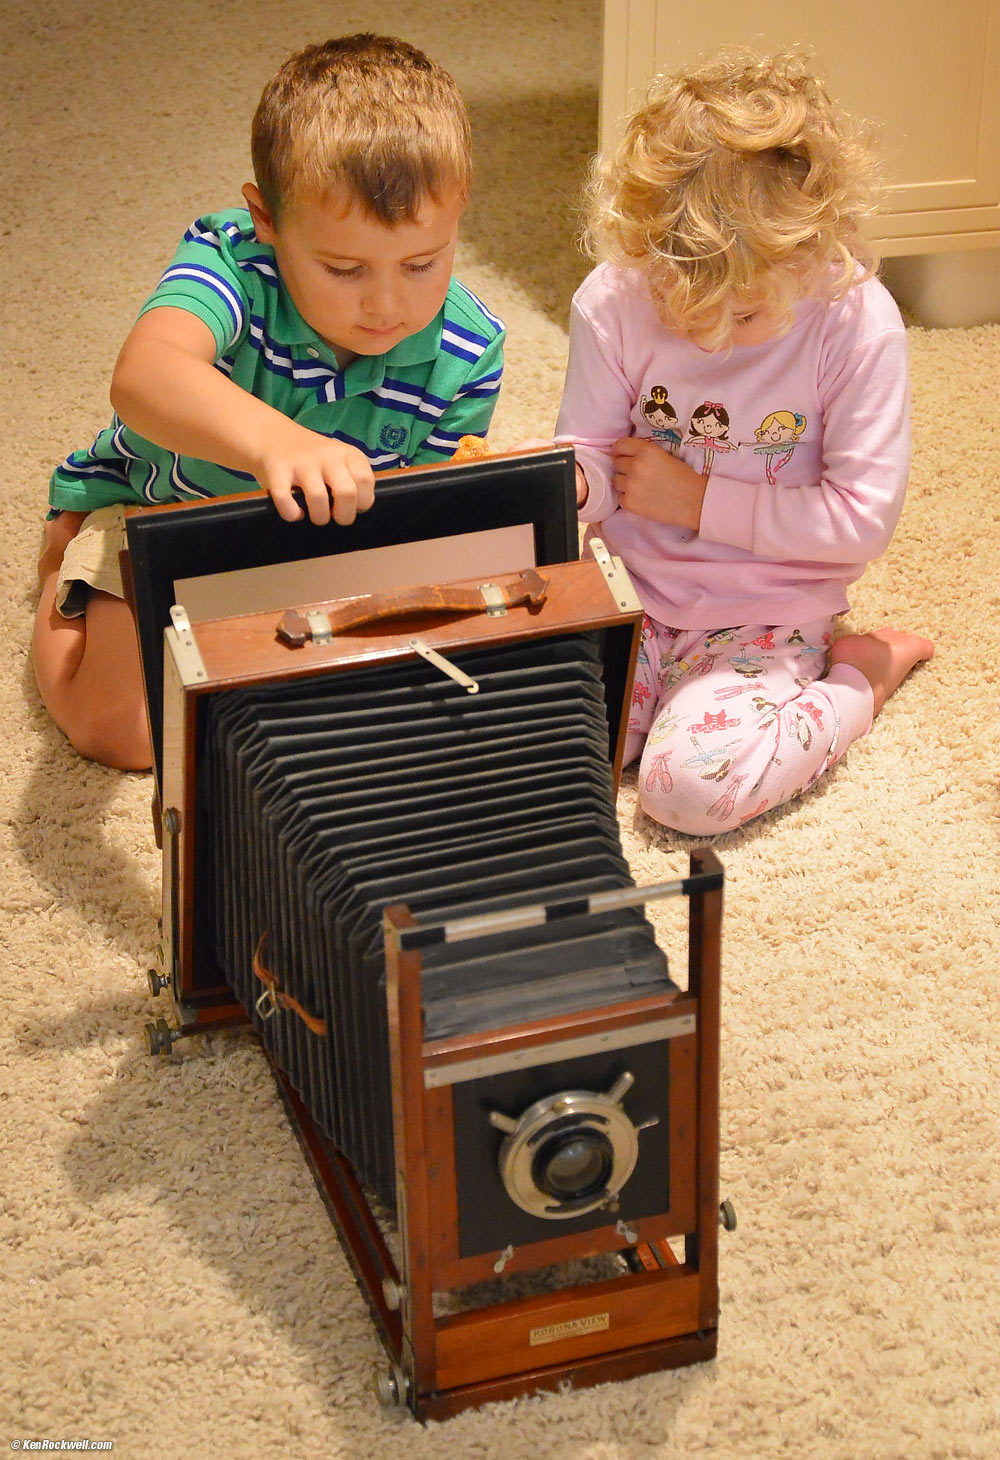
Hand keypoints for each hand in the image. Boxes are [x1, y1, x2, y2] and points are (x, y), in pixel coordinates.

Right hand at [255, 424, 375, 525]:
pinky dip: (291, 513)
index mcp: (347, 454)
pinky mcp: (278, 470)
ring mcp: (302, 462)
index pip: (365, 481)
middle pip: (346, 492)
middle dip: (344, 516)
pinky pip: (285, 500)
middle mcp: (327, 456)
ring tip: (317, 515)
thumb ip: (353, 480)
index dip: (362, 501)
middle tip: (336, 516)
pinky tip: (295, 512)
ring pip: (318, 498)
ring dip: (320, 517)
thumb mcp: (340, 460)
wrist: (274, 436)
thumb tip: (356, 510)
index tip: (352, 505)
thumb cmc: (313, 458)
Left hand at [613, 437, 705, 530]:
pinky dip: (628, 499)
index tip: (623, 455)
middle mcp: (636, 466)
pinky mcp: (630, 503)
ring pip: (616, 481)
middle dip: (625, 468)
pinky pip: (620, 498)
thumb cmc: (684, 478)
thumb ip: (645, 453)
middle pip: (617, 463)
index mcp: (646, 451)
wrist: (695, 501)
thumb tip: (626, 456)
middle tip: (639, 474)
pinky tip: (642, 498)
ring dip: (625, 483)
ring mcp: (631, 485)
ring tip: (640, 487)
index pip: (619, 446)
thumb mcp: (665, 456)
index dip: (620, 451)